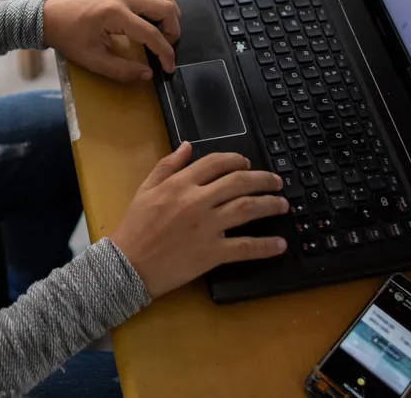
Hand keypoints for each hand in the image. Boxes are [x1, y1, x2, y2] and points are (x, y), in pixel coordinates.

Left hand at [43, 0, 180, 80]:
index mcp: (115, 15)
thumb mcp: (93, 60)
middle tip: (169, 44)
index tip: (170, 67)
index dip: (165, 53)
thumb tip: (148, 74)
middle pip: (163, 6)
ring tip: (166, 28)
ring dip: (169, 9)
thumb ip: (122, 70)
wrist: (50, 18)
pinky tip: (152, 10)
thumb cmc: (69, 39)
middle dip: (173, 28)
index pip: (151, 34)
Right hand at [109, 142, 289, 298]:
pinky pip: (245, 247)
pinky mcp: (212, 252)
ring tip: (283, 205)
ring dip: (270, 205)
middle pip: (239, 182)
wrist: (127, 265)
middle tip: (277, 183)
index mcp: (181, 184)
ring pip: (247, 209)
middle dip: (263, 180)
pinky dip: (266, 245)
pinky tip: (280, 244)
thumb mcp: (145, 189)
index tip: (248, 164)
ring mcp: (207, 227)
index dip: (237, 160)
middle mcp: (197, 201)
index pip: (216, 163)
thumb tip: (186, 146)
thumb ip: (167, 166)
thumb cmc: (134, 228)